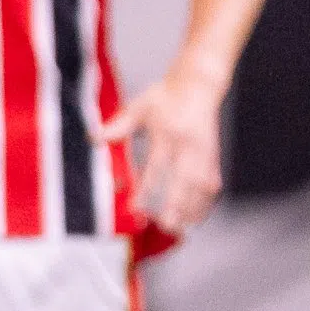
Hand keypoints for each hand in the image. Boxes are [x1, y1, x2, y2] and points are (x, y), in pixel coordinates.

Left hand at [106, 66, 225, 237]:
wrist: (198, 83)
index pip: (156, 166)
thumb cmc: (167, 95)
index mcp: (168, 132)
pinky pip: (213, 183)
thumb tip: (95, 138)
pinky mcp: (214, 156)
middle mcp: (188, 145)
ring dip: (194, 208)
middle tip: (168, 225)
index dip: (145, 187)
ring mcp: (204, 152)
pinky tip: (198, 216)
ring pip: (202, 186)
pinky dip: (206, 202)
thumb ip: (120, 124)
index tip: (135, 206)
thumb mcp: (140, 105)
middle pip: (185, 180)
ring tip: (182, 227)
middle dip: (178, 204)